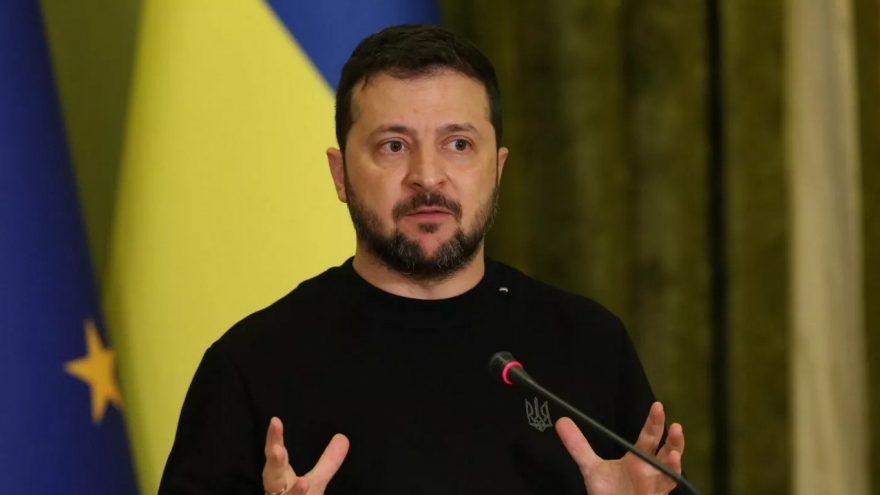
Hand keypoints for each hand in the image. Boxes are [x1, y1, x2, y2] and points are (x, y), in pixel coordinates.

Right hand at [262, 417, 349, 494]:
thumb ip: (328, 463)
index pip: (276, 458)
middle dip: (274, 465)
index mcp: (280, 480)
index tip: (276, 421)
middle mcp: (276, 493)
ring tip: (304, 484)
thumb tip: (343, 437)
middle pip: (271, 479)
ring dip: (294, 493)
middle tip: (277, 451)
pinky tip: (307, 493)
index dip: (274, 439)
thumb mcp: (315, 483)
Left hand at [556, 402, 683, 494]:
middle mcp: (651, 470)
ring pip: (671, 473)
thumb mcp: (591, 467)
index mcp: (639, 458)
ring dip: (675, 463)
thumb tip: (561, 422)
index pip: (649, 436)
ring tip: (674, 452)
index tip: (657, 406)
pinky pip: (664, 489)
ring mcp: (655, 486)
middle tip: (674, 424)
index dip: (654, 422)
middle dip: (671, 439)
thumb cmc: (609, 492)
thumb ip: (578, 446)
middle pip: (666, 451)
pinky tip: (670, 471)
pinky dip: (668, 481)